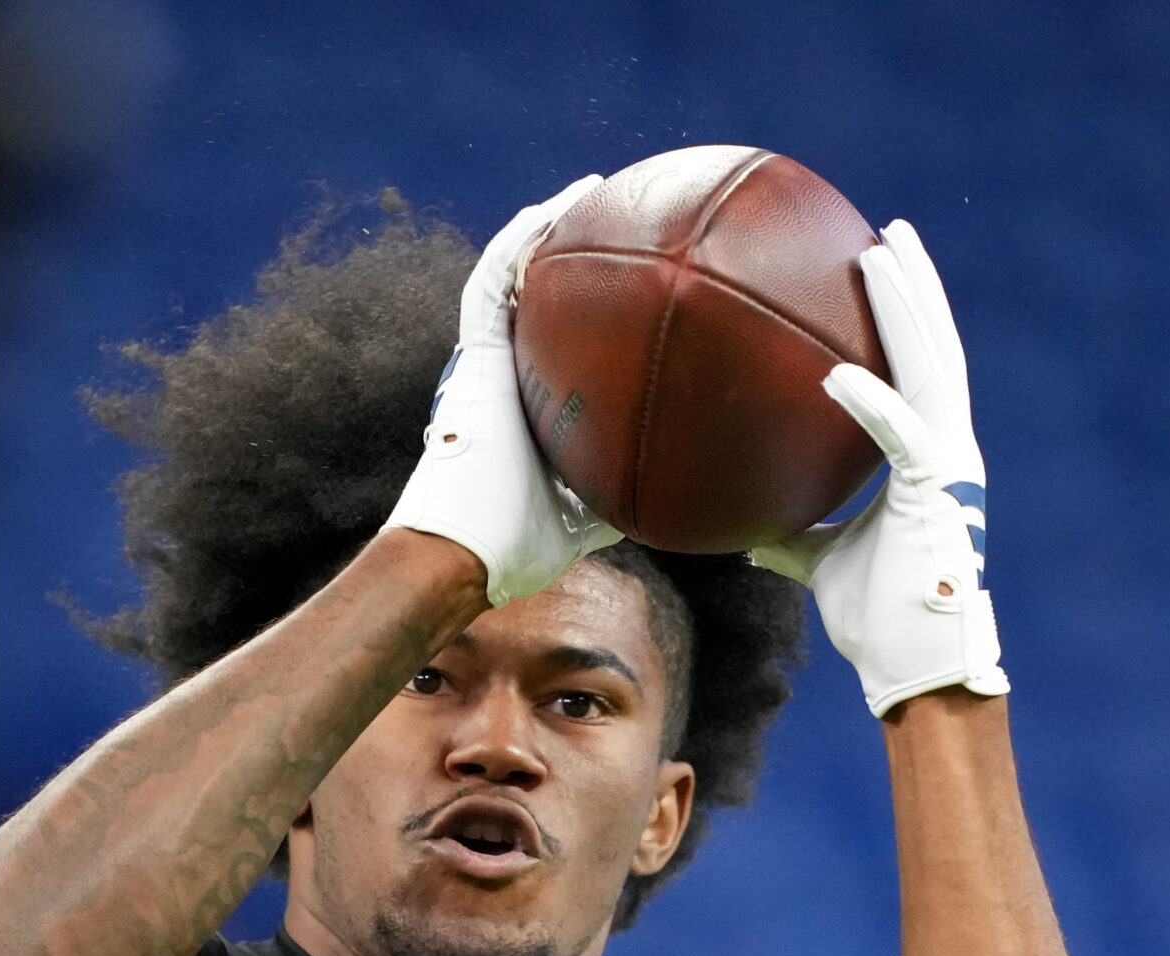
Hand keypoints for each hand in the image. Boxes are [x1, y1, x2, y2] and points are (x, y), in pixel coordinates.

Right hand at [383, 178, 622, 604]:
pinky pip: (492, 283)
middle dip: (580, 255)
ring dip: (549, 228)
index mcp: (533, 403)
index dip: (597, 308)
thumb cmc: (521, 546)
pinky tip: (556, 208)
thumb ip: (637, 492)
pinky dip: (520, 241)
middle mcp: (507, 372)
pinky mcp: (472, 356)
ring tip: (594, 191)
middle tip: (627, 220)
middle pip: (541, 296)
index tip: (642, 284)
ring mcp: (486, 360)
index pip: (564, 341)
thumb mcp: (599, 514)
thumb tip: (705, 496)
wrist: (465, 550)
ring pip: (513, 275)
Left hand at [753, 219, 1004, 712]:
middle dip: (916, 288)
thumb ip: (789, 530)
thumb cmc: (876, 618)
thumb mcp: (817, 562)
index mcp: (927, 457)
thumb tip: (737, 519)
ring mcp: (951, 467)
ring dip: (907, 311)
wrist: (915, 666)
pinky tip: (834, 373)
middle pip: (936, 349)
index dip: (903, 319)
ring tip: (881, 254)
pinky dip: (870, 403)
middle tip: (889, 232)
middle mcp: (948, 449)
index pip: (916, 370)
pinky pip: (901, 436)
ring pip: (934, 368)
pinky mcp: (940, 494)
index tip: (876, 269)